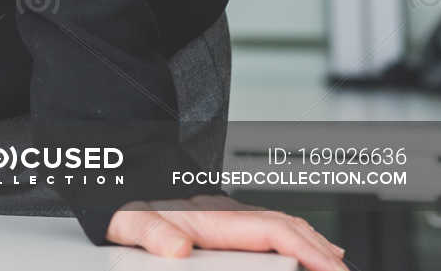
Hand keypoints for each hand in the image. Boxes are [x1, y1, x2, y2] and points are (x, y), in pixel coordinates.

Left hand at [107, 194, 348, 269]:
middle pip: (286, 227)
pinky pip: (265, 228)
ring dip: (312, 244)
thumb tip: (177, 249)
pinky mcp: (215, 220)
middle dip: (321, 252)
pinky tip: (302, 250)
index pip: (274, 231)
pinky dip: (292, 238)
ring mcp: (221, 214)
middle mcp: (221, 211)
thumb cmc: (117, 201)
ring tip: (335, 265)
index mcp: (209, 214)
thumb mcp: (127, 221)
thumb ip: (152, 232)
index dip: (308, 251)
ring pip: (279, 225)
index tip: (334, 269)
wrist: (104, 178)